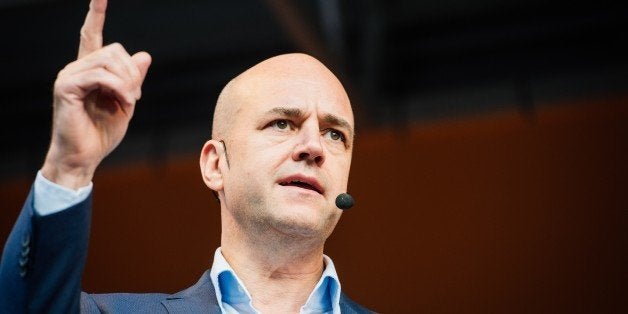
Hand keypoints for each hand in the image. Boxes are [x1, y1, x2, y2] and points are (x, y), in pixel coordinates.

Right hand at [41, 0, 150, 188]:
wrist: (84, 157)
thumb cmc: (102, 133)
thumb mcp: (126, 102)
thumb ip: (133, 79)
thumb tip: (144, 54)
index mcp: (89, 70)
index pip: (91, 35)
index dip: (95, 14)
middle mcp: (76, 68)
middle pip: (115, 50)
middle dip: (134, 73)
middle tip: (136, 97)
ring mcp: (68, 75)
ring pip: (110, 60)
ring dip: (129, 83)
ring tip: (130, 102)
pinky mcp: (66, 86)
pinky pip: (102, 76)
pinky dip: (120, 89)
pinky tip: (124, 104)